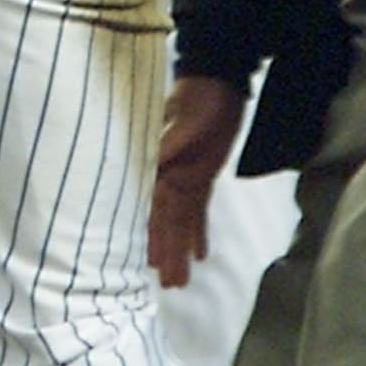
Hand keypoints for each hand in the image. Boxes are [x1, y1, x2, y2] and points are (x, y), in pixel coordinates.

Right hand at [151, 76, 246, 285]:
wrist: (217, 81)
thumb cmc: (198, 96)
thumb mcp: (185, 116)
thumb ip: (170, 141)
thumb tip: (156, 165)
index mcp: (158, 163)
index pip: (152, 205)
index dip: (151, 233)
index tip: (148, 261)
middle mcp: (168, 176)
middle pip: (166, 221)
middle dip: (167, 252)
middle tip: (169, 285)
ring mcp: (185, 178)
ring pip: (182, 221)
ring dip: (180, 249)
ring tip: (179, 281)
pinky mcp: (202, 176)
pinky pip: (198, 210)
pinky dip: (198, 232)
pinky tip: (200, 255)